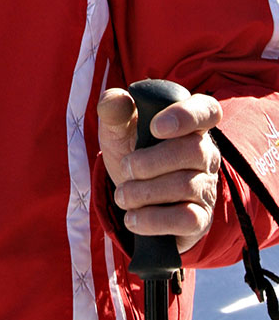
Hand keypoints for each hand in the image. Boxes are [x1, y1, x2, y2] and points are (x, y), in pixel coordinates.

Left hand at [97, 89, 221, 253]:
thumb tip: (118, 100)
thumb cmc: (129, 149)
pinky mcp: (201, 218)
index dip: (185, 116)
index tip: (154, 127)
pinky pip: (187, 219)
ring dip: (145, 192)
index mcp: (189, 122)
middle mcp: (206, 152)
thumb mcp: (115, 127)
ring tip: (122, 195)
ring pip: (186, 185)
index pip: (207, 110)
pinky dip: (154, 219)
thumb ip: (113, 108)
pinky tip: (133, 217)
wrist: (130, 193)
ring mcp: (206, 186)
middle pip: (193, 150)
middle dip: (150, 162)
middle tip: (125, 168)